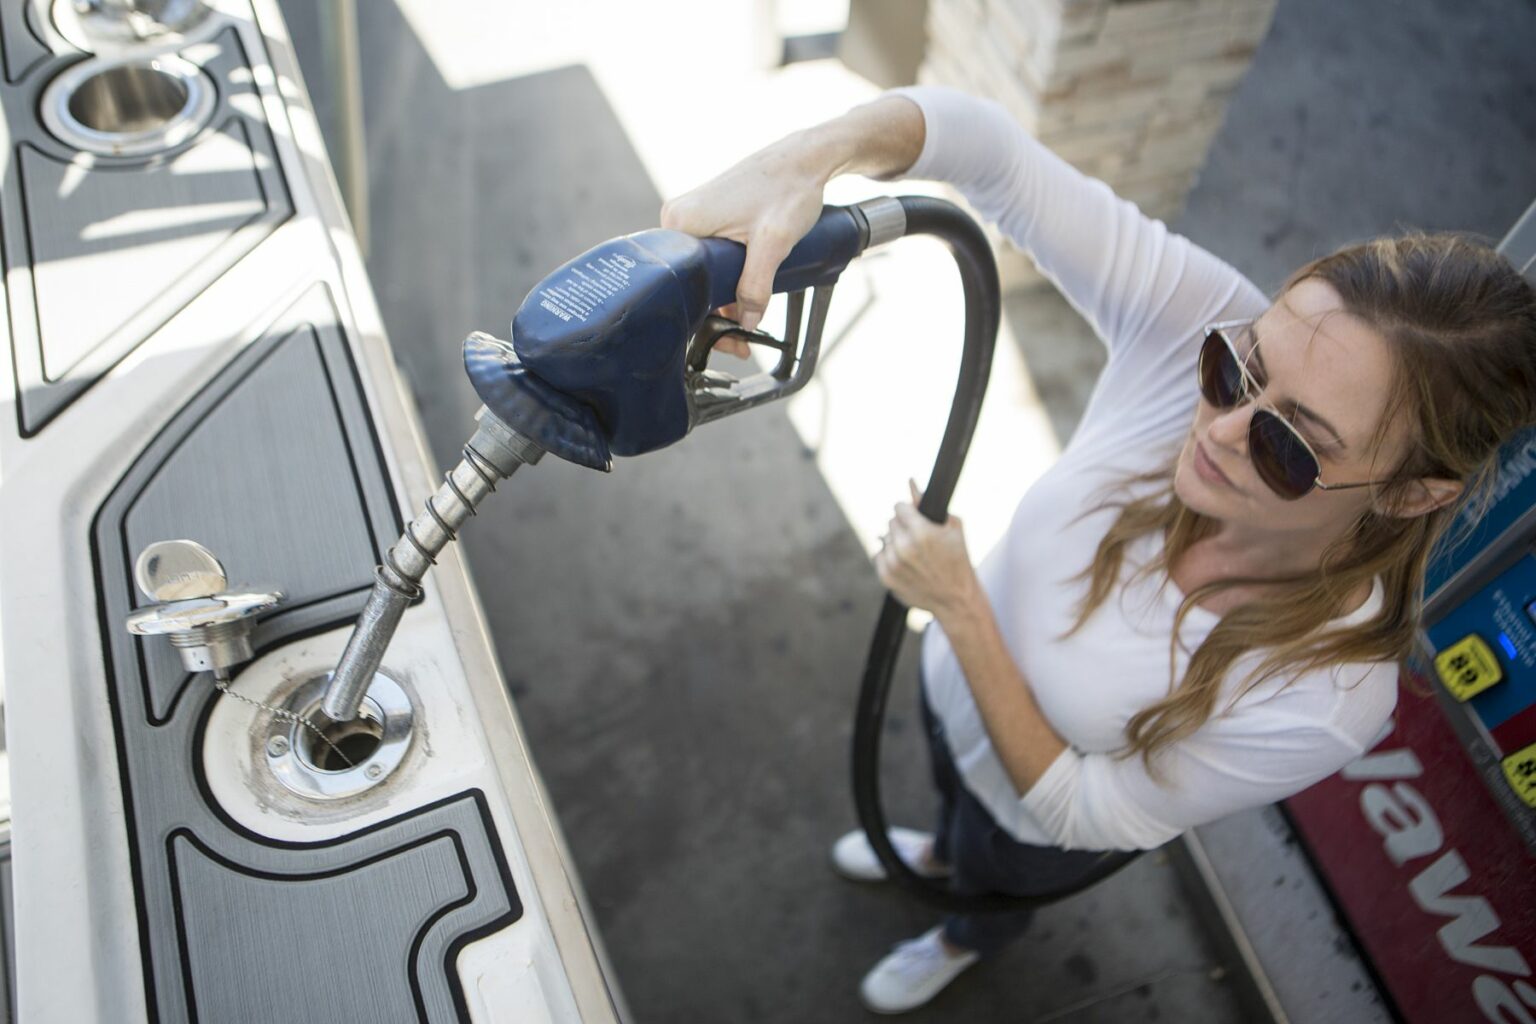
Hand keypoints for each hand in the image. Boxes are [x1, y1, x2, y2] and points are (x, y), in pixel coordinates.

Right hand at [660, 96, 924, 352]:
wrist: (807, 158)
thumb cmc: (788, 189)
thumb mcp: (773, 244)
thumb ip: (755, 286)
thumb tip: (745, 324)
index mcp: (683, 221)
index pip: (682, 283)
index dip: (704, 316)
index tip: (727, 340)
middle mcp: (679, 217)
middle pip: (690, 280)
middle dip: (715, 313)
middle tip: (739, 342)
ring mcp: (693, 216)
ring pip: (702, 271)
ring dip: (722, 298)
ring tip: (746, 323)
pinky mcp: (708, 216)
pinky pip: (710, 257)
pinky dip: (726, 279)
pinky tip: (743, 297)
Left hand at [874, 480, 980, 620]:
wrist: (956, 599)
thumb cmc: (958, 561)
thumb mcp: (952, 528)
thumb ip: (927, 505)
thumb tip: (911, 484)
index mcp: (921, 532)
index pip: (899, 507)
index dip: (908, 511)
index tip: (914, 516)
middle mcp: (904, 548)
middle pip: (891, 522)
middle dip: (904, 526)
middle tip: (917, 536)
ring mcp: (893, 564)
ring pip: (885, 538)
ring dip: (896, 541)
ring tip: (913, 552)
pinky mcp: (886, 577)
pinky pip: (879, 555)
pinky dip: (889, 556)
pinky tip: (905, 562)